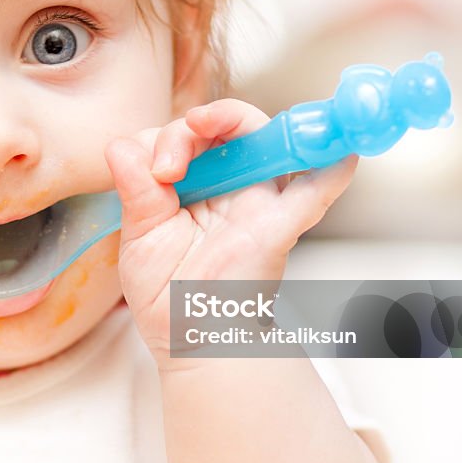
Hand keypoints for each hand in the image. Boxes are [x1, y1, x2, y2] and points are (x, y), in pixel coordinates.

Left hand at [105, 98, 357, 369]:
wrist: (192, 342)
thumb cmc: (166, 294)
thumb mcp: (138, 239)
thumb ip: (134, 193)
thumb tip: (120, 146)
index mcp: (190, 185)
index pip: (179, 138)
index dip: (159, 143)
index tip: (150, 176)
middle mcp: (226, 185)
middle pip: (223, 128)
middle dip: (191, 125)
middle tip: (167, 163)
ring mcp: (255, 203)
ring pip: (264, 142)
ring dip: (238, 119)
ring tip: (207, 121)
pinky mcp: (277, 229)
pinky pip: (313, 195)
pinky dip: (330, 171)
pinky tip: (341, 151)